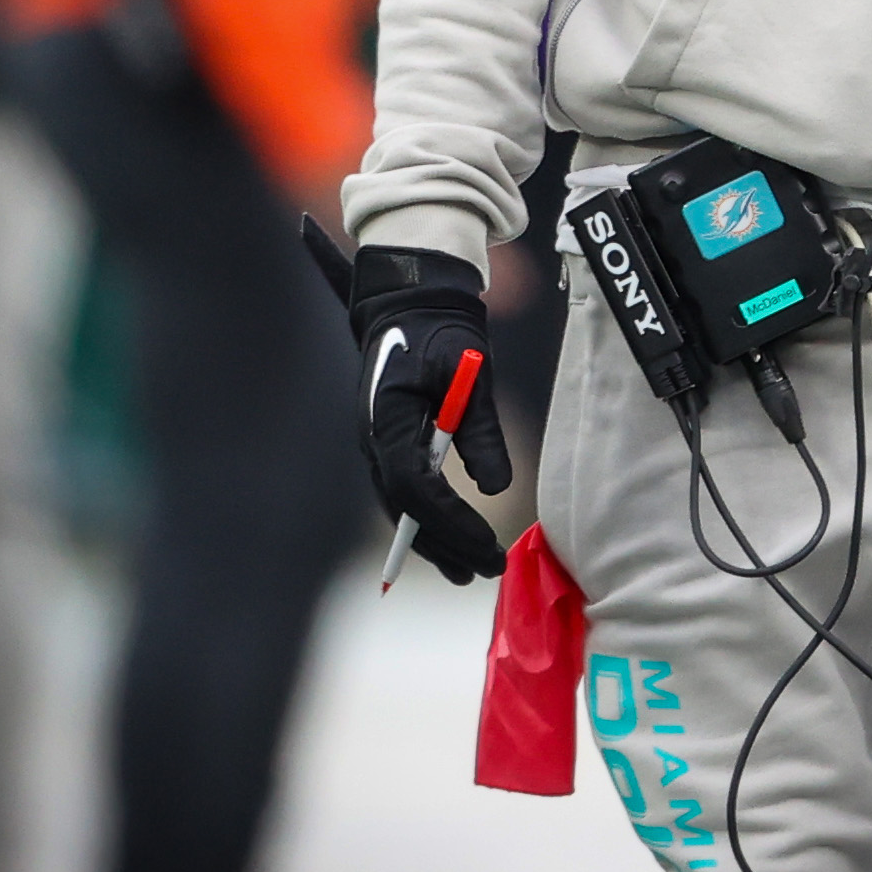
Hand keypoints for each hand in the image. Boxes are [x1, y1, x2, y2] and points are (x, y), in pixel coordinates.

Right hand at [348, 245, 510, 584]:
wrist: (411, 301)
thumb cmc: (442, 331)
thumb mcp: (470, 375)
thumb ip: (481, 431)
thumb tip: (496, 487)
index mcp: (387, 423)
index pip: (415, 490)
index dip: (452, 524)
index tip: (488, 547)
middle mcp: (374, 441)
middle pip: (404, 510)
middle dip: (444, 545)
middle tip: (485, 571)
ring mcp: (377, 444)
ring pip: (402, 507)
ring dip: (434, 541)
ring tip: (469, 570)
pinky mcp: (388, 443)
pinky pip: (404, 492)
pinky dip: (427, 520)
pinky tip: (450, 540)